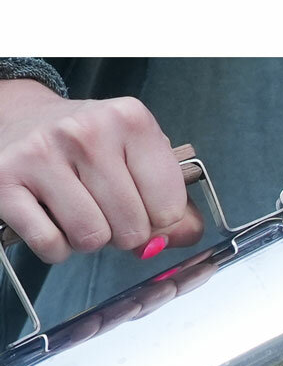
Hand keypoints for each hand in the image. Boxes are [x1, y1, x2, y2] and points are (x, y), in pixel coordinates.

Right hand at [0, 78, 204, 263]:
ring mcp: (43, 152)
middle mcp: (87, 131)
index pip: (170, 209)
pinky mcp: (7, 179)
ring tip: (78, 209)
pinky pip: (51, 244)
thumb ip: (177, 205)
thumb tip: (182, 239)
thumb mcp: (142, 160)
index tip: (141, 203)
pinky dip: (56, 247)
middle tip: (104, 206)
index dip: (159, 220)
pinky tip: (51, 218)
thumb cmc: (90, 145)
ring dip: (88, 239)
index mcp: (131, 121)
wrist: (22, 118)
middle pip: (132, 228)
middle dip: (123, 231)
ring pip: (92, 238)